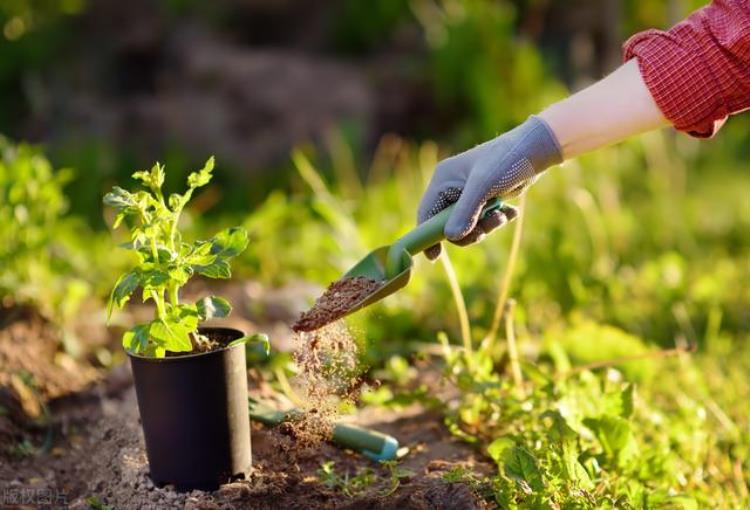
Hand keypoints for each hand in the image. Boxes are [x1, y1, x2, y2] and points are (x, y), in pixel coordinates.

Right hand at [417, 115, 561, 259]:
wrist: (534, 150)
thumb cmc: (505, 161)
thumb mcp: (483, 186)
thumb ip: (465, 212)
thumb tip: (450, 238)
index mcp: (443, 180)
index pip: (426, 212)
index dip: (427, 235)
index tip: (435, 256)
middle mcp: (452, 187)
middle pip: (448, 224)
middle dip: (469, 231)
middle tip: (485, 231)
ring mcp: (468, 194)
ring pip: (468, 225)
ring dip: (486, 226)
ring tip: (502, 216)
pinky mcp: (485, 198)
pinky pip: (483, 220)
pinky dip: (496, 220)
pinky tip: (510, 212)